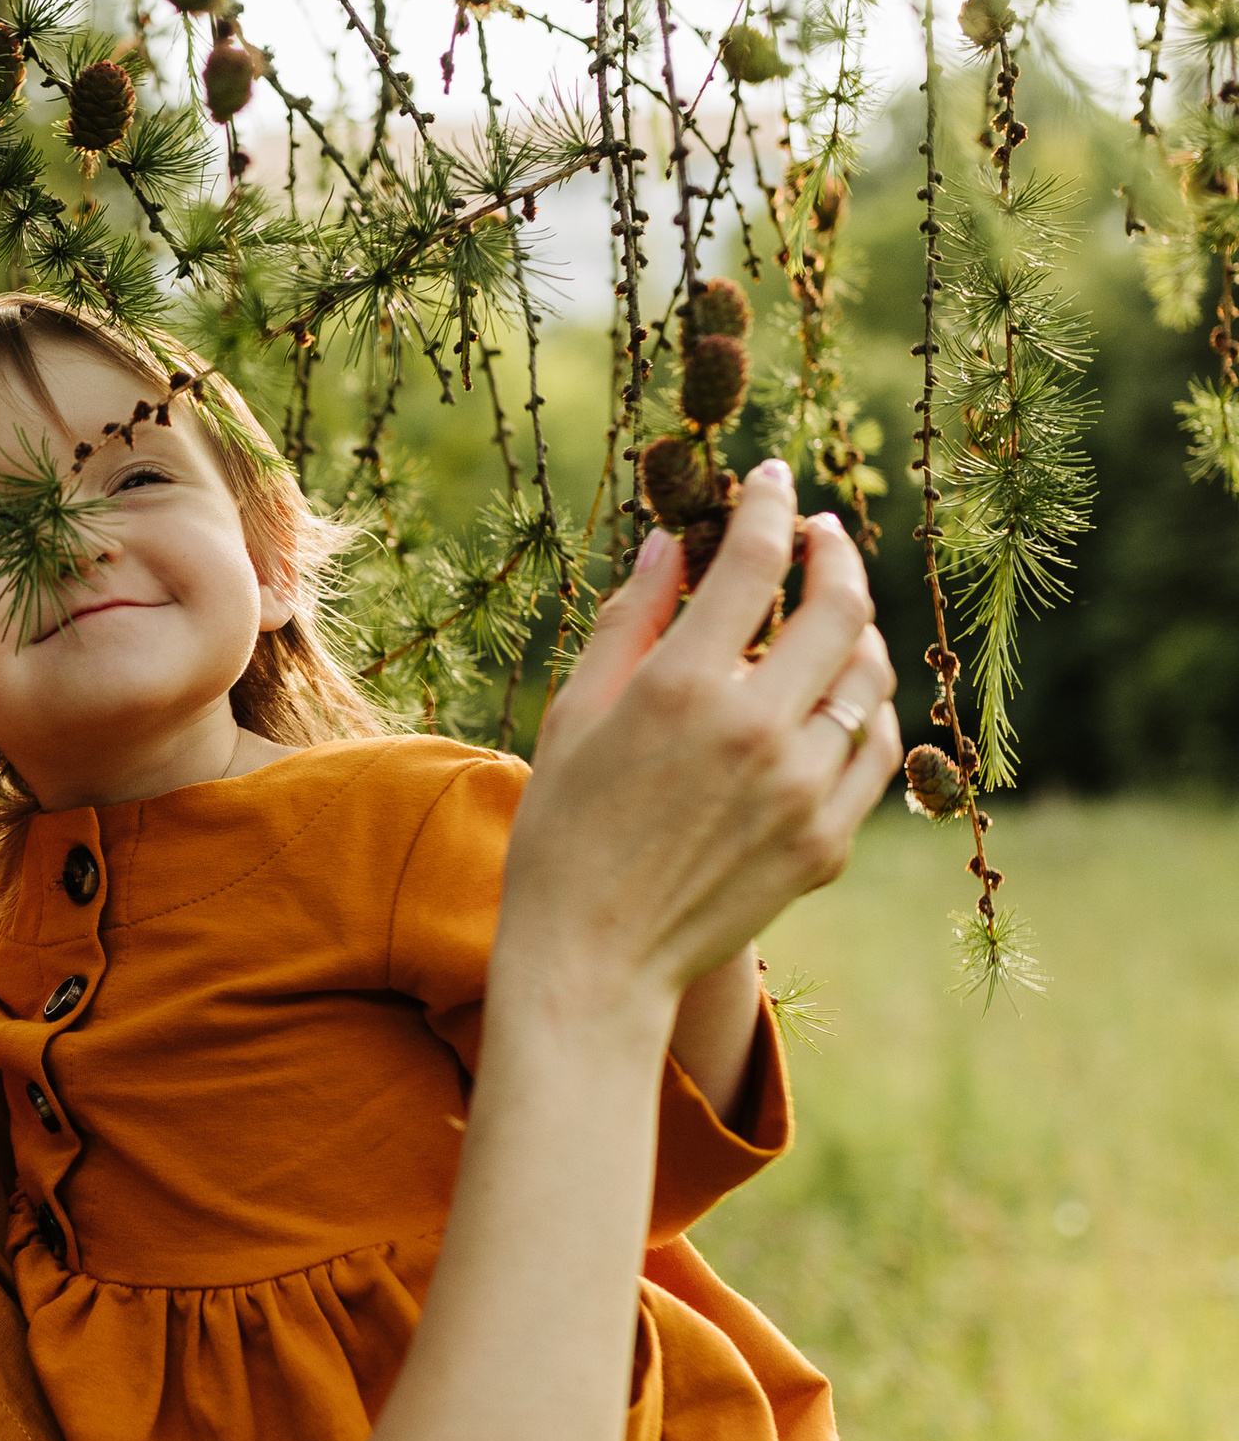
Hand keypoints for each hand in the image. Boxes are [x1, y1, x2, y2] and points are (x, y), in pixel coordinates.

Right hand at [504, 467, 900, 1018]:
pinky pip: (876, 750)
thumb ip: (627, 621)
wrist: (594, 961)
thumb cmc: (564, 834)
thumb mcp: (575, 715)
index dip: (771, 504)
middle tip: (820, 537)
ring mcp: (802, 790)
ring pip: (869, 677)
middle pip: (839, 607)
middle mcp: (756, 732)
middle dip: (835, 553)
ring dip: (856, 631)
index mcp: (682, 690)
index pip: (757, 560)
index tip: (774, 480)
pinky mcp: (827, 841)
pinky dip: (865, 709)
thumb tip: (669, 542)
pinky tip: (837, 699)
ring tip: (827, 619)